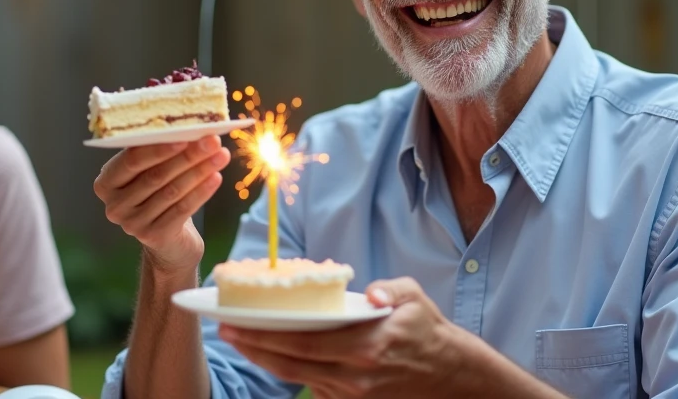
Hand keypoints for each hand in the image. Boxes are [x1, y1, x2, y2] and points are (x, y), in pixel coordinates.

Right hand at [93, 136, 231, 273]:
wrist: (167, 239)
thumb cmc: (158, 193)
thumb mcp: (151, 172)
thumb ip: (159, 152)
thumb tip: (191, 128)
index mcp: (106, 182)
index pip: (131, 160)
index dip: (159, 148)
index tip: (186, 135)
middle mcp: (114, 205)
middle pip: (156, 175)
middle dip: (188, 156)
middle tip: (212, 141)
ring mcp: (132, 224)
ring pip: (172, 191)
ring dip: (199, 171)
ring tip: (221, 156)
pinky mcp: (154, 236)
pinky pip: (182, 209)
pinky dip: (201, 192)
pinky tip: (216, 178)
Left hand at [218, 277, 474, 398]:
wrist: (450, 378)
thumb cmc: (427, 330)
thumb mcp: (414, 298)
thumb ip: (390, 290)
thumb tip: (370, 294)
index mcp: (366, 346)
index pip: (304, 342)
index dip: (266, 334)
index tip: (237, 323)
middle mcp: (354, 376)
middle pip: (290, 364)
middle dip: (254, 348)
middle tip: (226, 330)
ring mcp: (352, 395)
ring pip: (298, 378)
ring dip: (267, 360)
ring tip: (242, 339)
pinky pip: (314, 387)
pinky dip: (292, 371)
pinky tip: (274, 354)